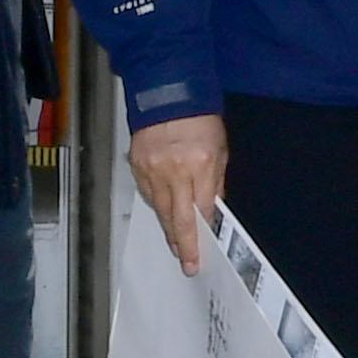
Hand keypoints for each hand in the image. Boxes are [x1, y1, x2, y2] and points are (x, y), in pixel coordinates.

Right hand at [130, 111, 227, 275]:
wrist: (167, 93)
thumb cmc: (199, 120)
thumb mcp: (220, 150)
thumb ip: (215, 182)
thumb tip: (212, 210)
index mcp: (199, 165)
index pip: (201, 211)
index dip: (201, 235)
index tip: (201, 254)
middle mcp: (173, 170)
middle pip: (177, 217)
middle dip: (183, 244)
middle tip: (187, 264)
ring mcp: (151, 169)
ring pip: (160, 209)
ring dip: (169, 229)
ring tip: (177, 245)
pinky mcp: (137, 165)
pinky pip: (148, 194)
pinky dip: (158, 205)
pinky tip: (165, 213)